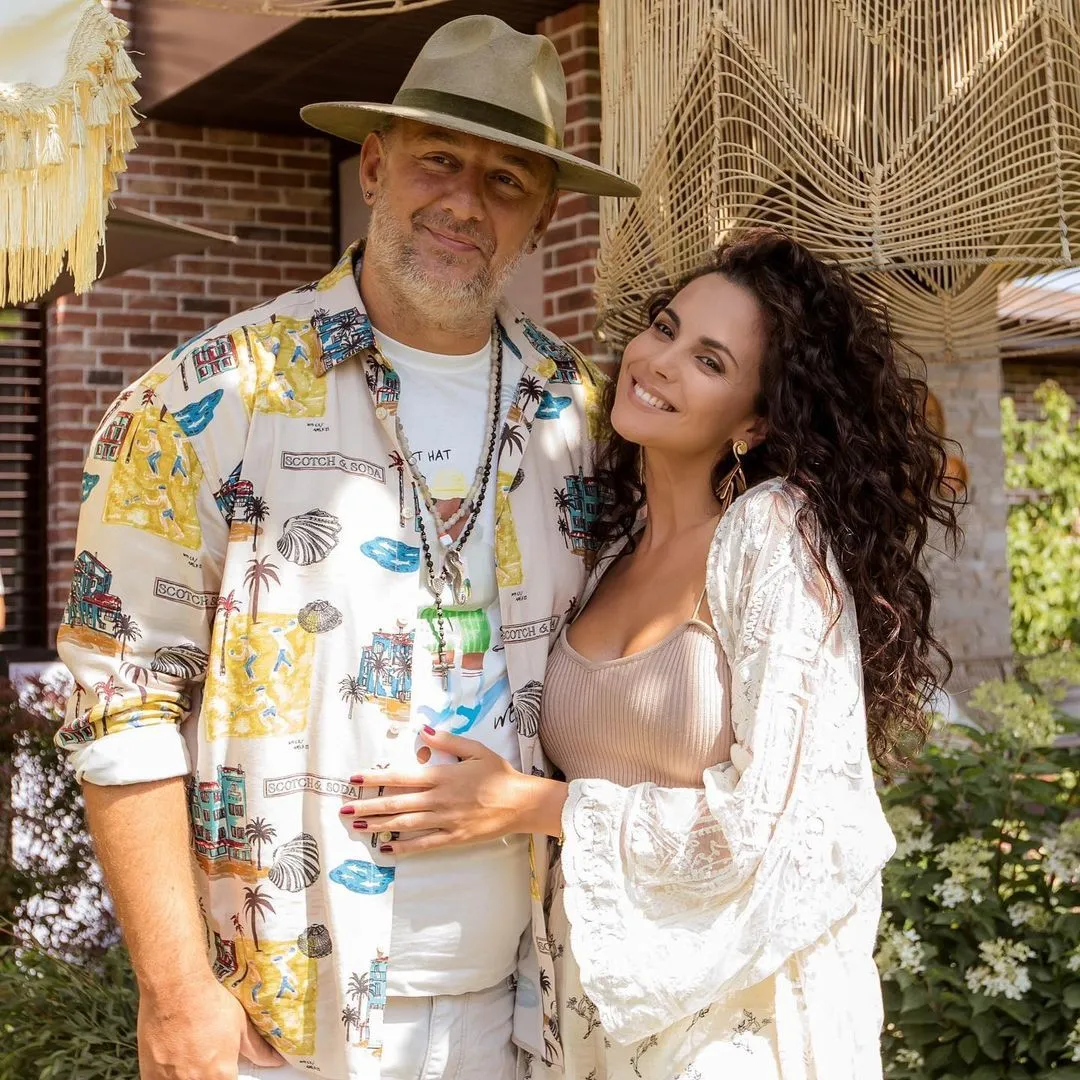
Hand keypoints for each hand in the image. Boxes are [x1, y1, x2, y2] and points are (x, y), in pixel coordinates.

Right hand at [137, 975, 284, 1078]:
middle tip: (208, 1062)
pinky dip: (169, 1077)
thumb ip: (257, 1049)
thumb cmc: (209, 1002)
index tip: (227, 1072)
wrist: (175, 987)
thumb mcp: (240, 1024)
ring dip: (189, 1076)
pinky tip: (175, 1064)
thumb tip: (274, 1060)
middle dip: (210, 1075)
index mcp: (220, 1075)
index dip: (229, 1079)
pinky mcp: (149, 1074)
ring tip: (192, 1058)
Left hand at [345, 728, 565, 854]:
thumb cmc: (499, 774)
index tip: (355, 779)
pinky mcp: (453, 838)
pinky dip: (404, 847)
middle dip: (368, 805)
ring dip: (379, 825)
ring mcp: (445, 821)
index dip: (376, 778)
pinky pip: (424, 844)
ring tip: (357, 826)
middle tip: (343, 810)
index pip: (402, 776)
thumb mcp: (476, 750)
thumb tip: (423, 730)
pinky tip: (386, 848)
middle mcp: (439, 799)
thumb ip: (448, 740)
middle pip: (397, 802)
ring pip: (405, 823)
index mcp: (442, 776)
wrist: (522, 803)